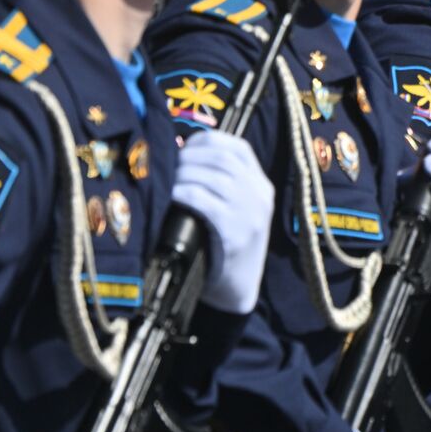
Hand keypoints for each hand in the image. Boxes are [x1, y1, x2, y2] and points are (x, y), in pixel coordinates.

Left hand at [173, 130, 273, 314]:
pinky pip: (206, 202)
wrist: (237, 289)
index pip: (240, 148)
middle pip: (224, 159)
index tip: (185, 148)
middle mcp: (261, 195)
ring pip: (215, 177)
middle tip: (169, 166)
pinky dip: (186, 193)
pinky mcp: (236, 234)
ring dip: (185, 174)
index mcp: (262, 185)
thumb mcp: (235, 210)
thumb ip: (220, 186)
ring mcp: (251, 214)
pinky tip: (173, 196)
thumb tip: (182, 158)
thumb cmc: (225, 247)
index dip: (209, 142)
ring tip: (168, 182)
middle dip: (191, 157)